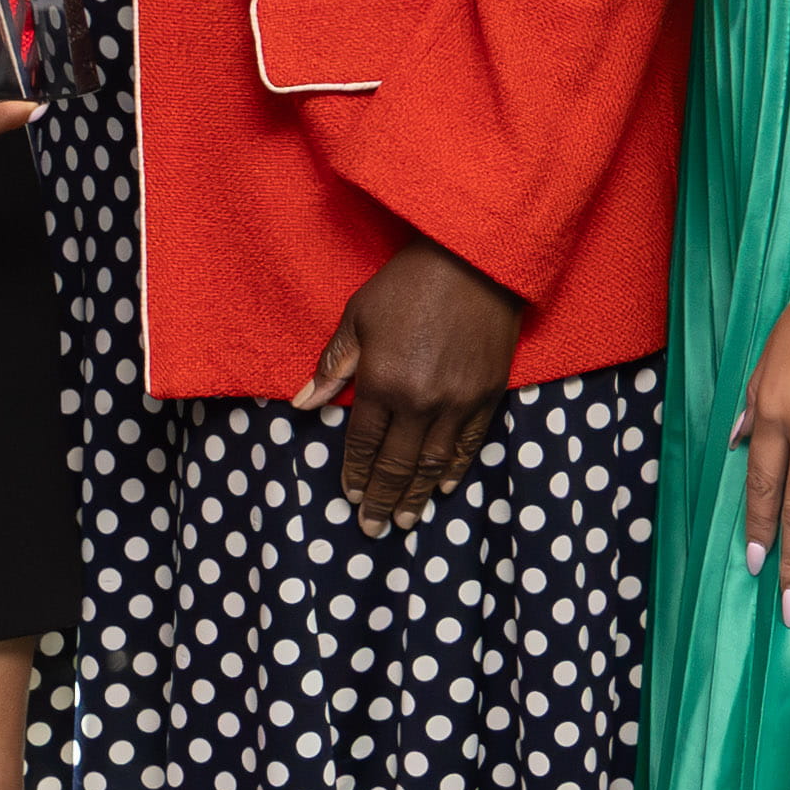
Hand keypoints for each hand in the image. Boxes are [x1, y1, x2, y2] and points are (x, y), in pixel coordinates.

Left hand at [301, 239, 531, 531]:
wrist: (473, 261)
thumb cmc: (407, 285)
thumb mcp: (357, 318)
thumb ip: (332, 367)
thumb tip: (302, 404)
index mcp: (383, 384)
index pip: (362, 444)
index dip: (354, 474)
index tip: (348, 497)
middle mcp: (420, 403)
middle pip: (396, 464)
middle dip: (380, 499)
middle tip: (373, 528)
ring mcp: (457, 402)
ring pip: (434, 463)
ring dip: (416, 495)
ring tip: (404, 520)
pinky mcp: (487, 395)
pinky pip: (470, 444)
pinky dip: (456, 469)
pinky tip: (445, 488)